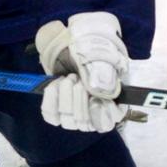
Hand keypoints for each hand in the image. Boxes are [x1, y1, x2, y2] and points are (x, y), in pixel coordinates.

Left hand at [36, 12, 129, 131]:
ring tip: (68, 77)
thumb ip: (104, 72)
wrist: (76, 44)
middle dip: (78, 98)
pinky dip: (51, 98)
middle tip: (76, 76)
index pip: (108, 122)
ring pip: (68, 121)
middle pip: (85, 123)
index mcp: (114, 103)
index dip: (100, 113)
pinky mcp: (58, 109)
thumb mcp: (103, 56)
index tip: (94, 98)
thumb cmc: (95, 49)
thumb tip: (100, 91)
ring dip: (65, 97)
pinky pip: (51, 115)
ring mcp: (76, 114)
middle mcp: (96, 114)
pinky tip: (56, 84)